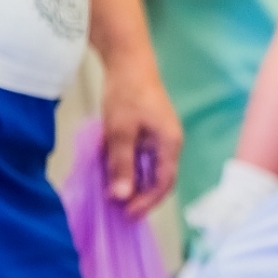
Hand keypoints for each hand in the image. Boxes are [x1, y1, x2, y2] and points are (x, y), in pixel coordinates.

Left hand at [101, 52, 180, 216]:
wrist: (129, 63)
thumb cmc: (127, 95)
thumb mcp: (120, 133)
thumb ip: (122, 165)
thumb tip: (122, 196)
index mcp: (170, 145)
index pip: (164, 183)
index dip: (147, 201)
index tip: (127, 214)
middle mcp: (169, 144)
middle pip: (157, 178)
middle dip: (137, 194)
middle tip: (115, 207)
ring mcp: (159, 137)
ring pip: (146, 167)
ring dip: (129, 179)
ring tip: (108, 190)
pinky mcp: (148, 130)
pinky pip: (139, 155)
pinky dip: (125, 164)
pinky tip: (107, 168)